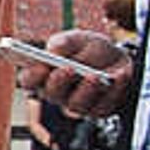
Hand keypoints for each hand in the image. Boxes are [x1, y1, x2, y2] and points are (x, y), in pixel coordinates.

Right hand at [22, 29, 137, 120]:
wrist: (119, 60)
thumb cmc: (92, 49)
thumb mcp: (79, 39)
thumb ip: (65, 41)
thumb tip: (54, 49)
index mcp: (45, 75)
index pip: (29, 80)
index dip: (32, 75)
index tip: (41, 65)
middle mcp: (58, 93)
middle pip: (51, 94)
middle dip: (59, 82)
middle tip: (68, 68)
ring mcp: (77, 104)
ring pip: (76, 105)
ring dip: (86, 90)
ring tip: (94, 76)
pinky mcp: (98, 111)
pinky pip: (104, 106)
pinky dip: (114, 90)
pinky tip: (120, 75)